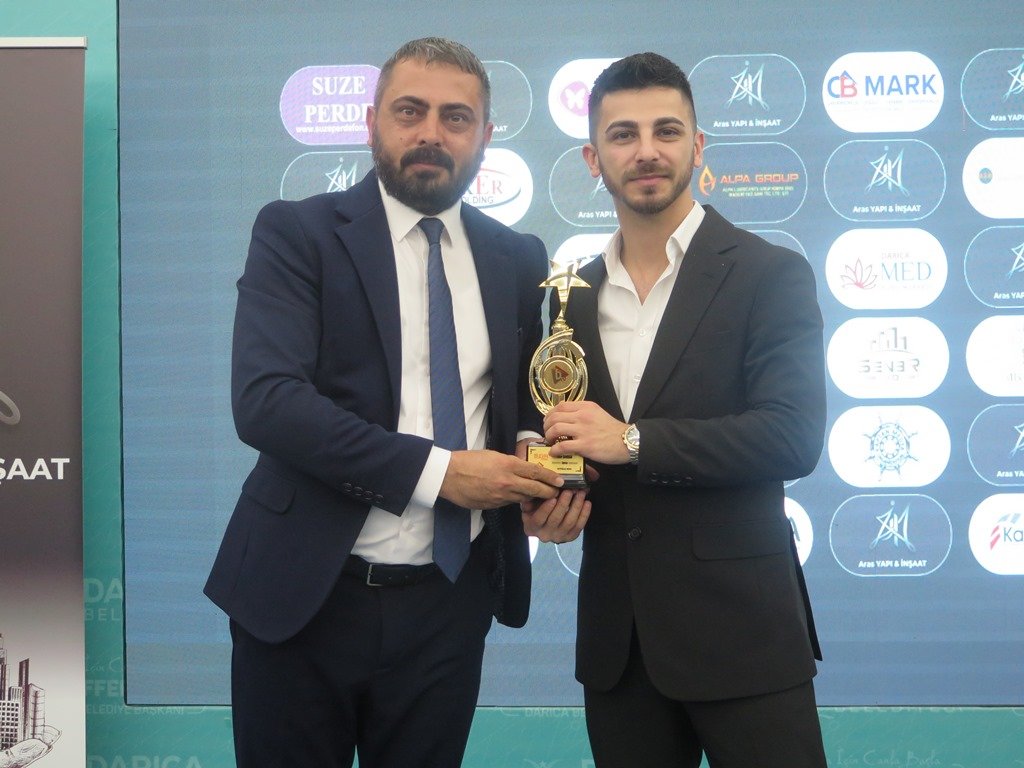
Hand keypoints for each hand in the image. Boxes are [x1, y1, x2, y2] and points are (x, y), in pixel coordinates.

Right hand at [439, 449, 561, 508]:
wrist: (448, 475)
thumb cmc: (468, 461)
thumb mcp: (493, 455)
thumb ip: (510, 463)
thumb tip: (523, 469)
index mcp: (508, 465)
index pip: (536, 472)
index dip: (550, 477)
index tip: (561, 480)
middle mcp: (507, 482)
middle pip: (535, 489)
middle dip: (549, 492)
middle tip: (558, 492)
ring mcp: (500, 496)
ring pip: (524, 498)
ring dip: (533, 497)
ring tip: (540, 495)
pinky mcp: (493, 505)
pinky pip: (509, 503)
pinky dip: (516, 500)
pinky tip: (517, 497)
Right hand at [521, 488, 590, 542]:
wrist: (545, 525)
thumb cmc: (536, 510)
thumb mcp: (529, 505)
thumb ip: (531, 500)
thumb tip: (537, 492)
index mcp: (532, 527)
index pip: (538, 519)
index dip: (546, 508)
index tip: (553, 497)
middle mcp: (545, 535)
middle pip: (555, 519)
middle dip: (564, 503)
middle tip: (570, 490)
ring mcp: (559, 537)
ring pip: (569, 522)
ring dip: (576, 506)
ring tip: (580, 493)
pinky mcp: (570, 537)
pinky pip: (579, 526)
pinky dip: (584, 514)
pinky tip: (587, 503)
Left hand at [544, 401, 630, 464]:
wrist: (627, 441)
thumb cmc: (613, 430)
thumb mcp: (598, 413)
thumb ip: (583, 413)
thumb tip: (566, 417)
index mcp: (585, 407)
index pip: (560, 406)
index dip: (550, 414)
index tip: (548, 421)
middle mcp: (582, 415)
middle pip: (554, 417)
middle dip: (546, 426)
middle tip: (547, 433)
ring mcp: (583, 430)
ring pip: (555, 429)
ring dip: (548, 436)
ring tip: (550, 442)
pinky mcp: (584, 445)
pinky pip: (562, 446)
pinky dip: (554, 450)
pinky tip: (554, 453)